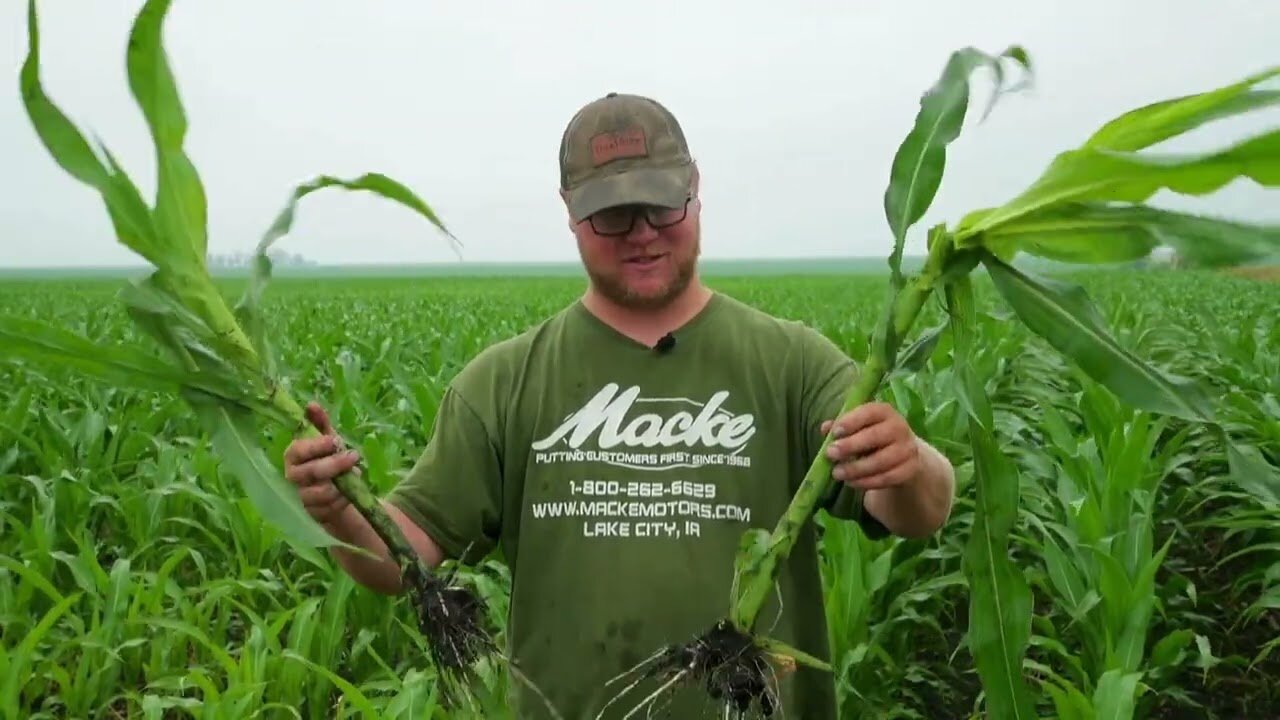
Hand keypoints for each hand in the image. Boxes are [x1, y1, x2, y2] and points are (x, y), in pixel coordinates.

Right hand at [284, 402, 361, 524]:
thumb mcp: (327, 441)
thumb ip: (320, 423)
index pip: (298, 450)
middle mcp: (293, 477)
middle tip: (354, 455)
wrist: (334, 493)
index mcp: (293, 456)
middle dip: (334, 464)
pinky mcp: (313, 514)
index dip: (316, 446)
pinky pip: (330, 508)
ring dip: (342, 484)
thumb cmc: (327, 461)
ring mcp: (301, 498)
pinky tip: (350, 492)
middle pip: (310, 472)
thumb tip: (311, 404)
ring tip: (355, 475)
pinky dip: (343, 499)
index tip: (335, 440)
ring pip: (321, 493)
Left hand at [821, 402, 920, 489]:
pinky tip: (851, 482)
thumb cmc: (871, 436)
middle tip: (830, 454)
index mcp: (884, 411)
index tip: (835, 433)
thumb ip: (840, 426)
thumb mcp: (856, 427)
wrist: (901, 454)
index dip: (852, 421)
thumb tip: (825, 428)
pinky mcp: (910, 469)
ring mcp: (907, 449)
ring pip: (881, 461)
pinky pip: (887, 478)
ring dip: (856, 468)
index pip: (870, 412)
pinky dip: (867, 482)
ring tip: (837, 473)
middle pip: (876, 436)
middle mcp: (899, 427)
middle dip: (851, 446)